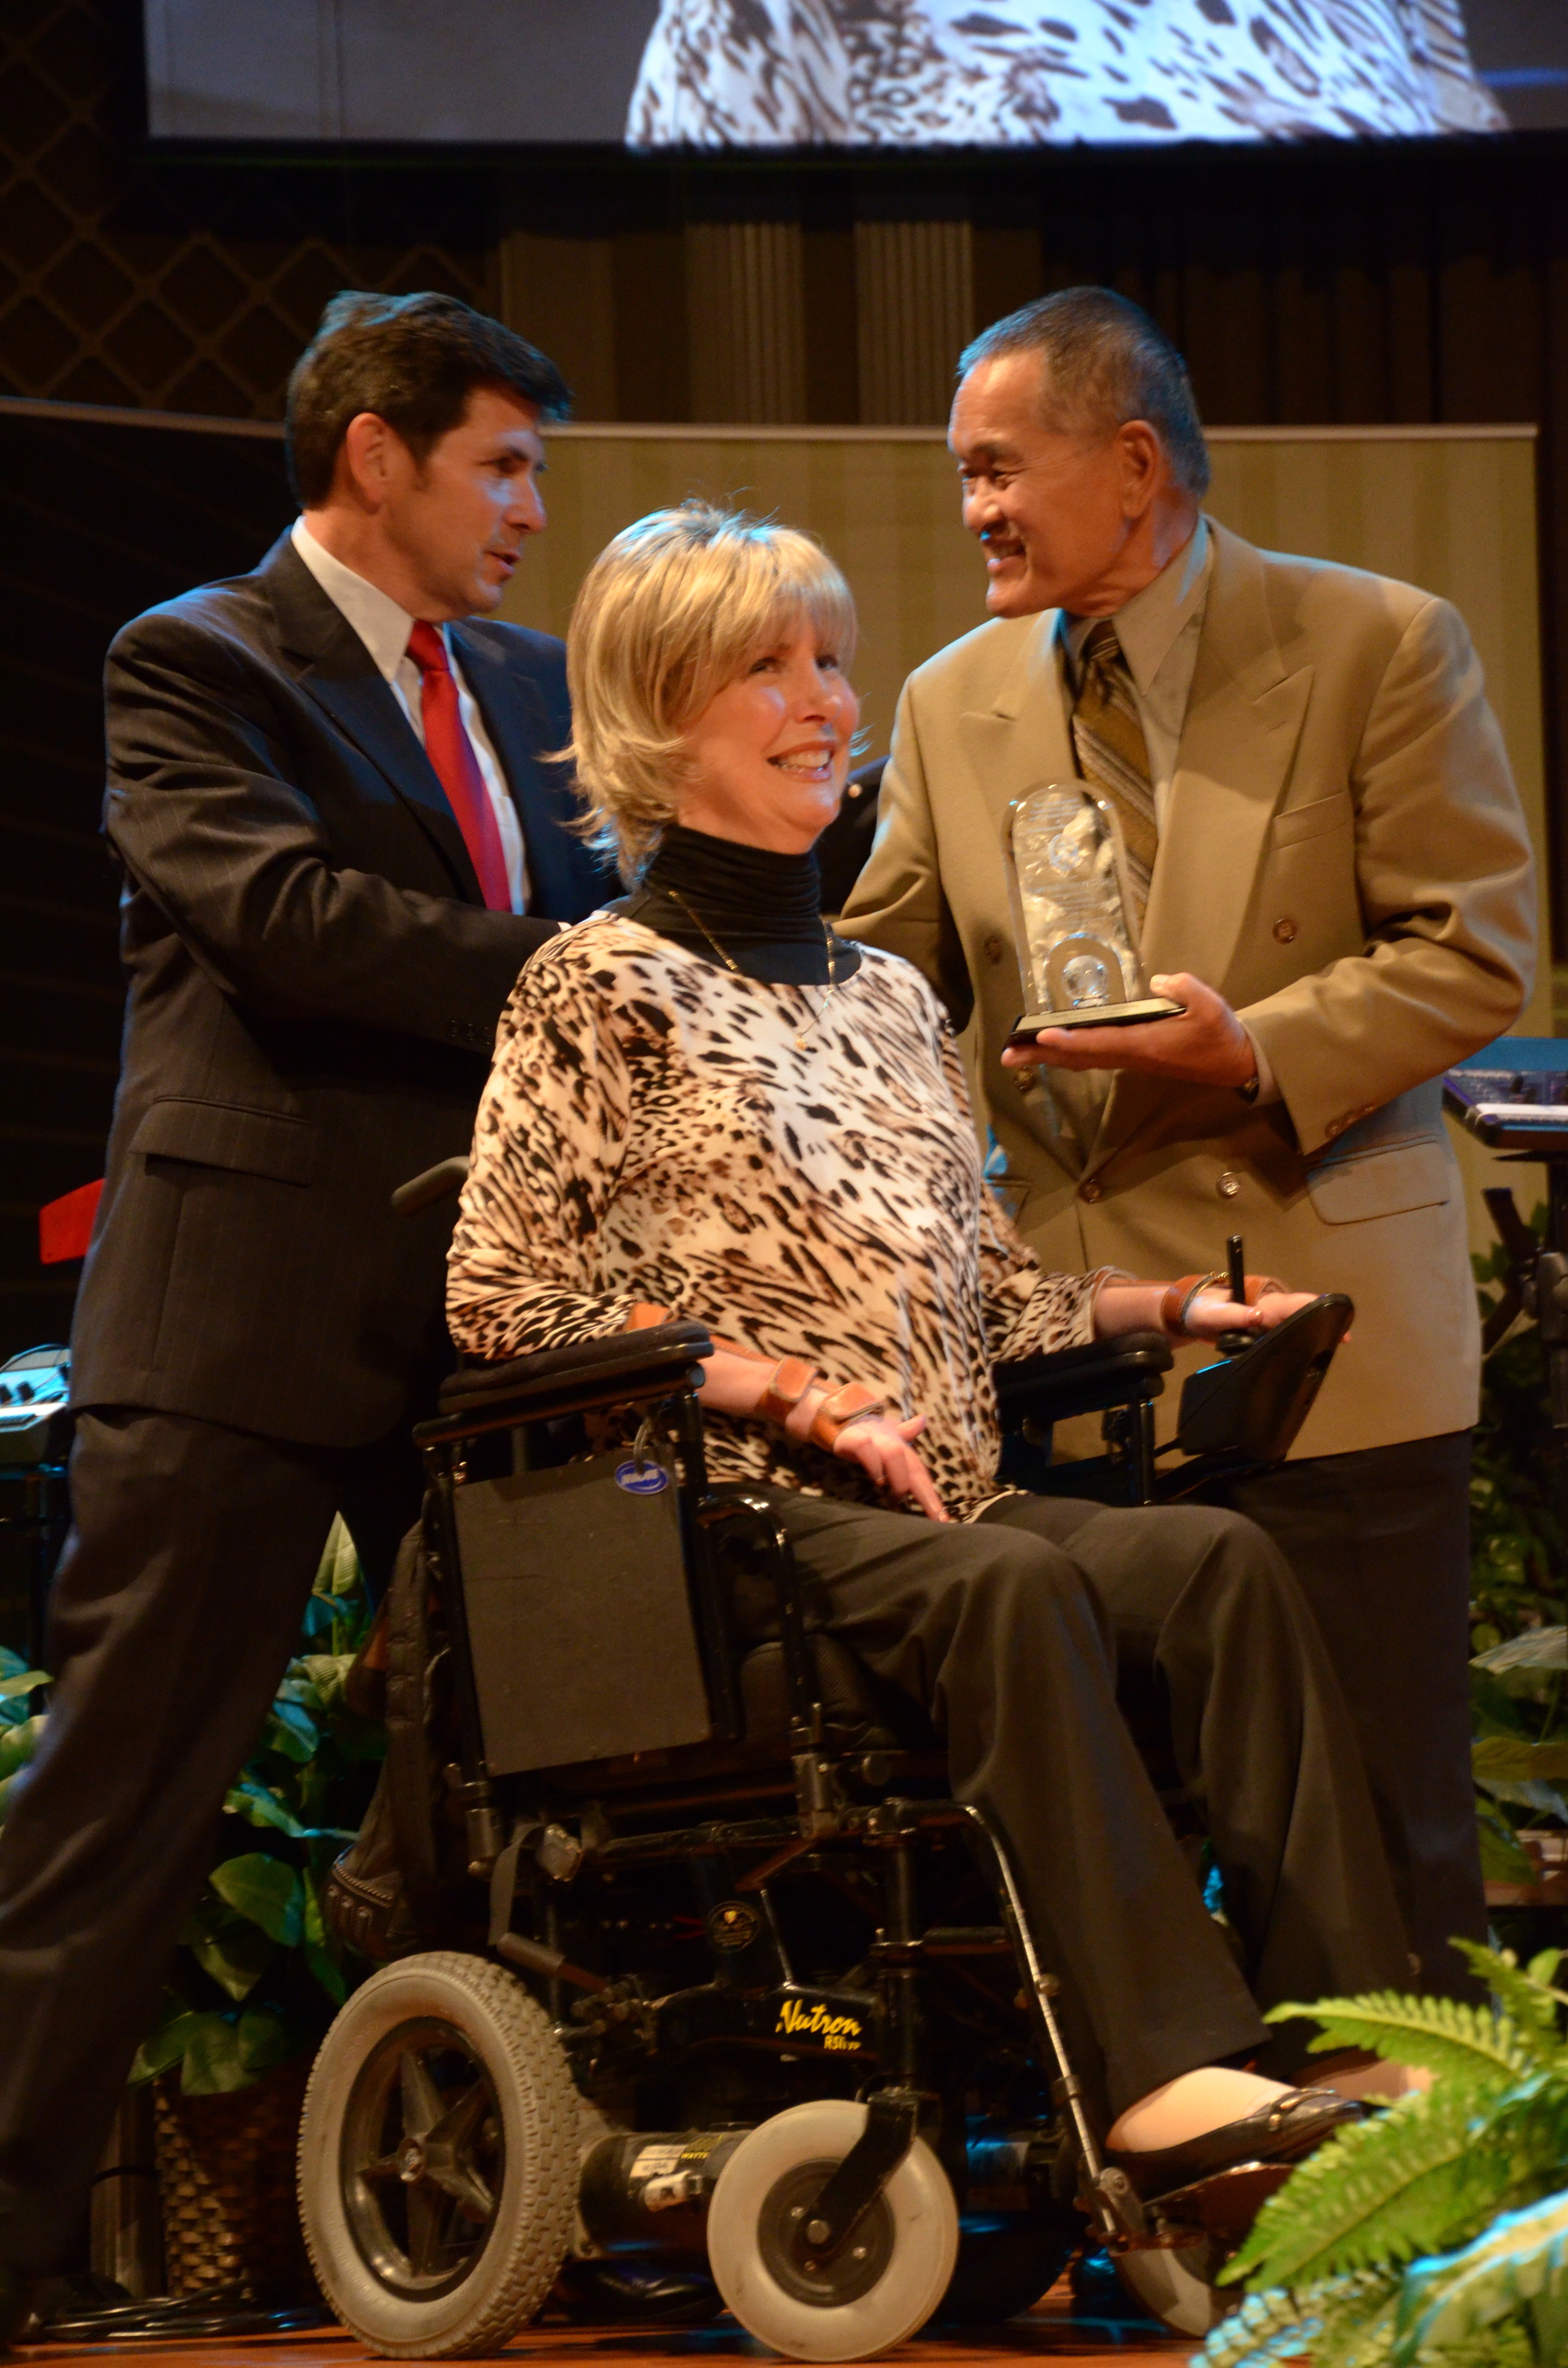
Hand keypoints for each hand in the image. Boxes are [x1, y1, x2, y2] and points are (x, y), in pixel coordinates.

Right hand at [832, 1413, 949, 1521]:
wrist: (842, 1417)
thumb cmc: (870, 1435)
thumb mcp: (890, 1440)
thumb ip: (907, 1439)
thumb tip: (923, 1421)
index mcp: (903, 1448)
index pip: (921, 1473)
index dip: (933, 1496)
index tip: (943, 1519)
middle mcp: (892, 1442)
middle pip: (914, 1468)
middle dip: (926, 1494)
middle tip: (935, 1517)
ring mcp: (873, 1439)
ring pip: (894, 1454)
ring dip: (898, 1480)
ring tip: (895, 1499)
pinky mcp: (853, 1438)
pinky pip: (865, 1447)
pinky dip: (873, 1464)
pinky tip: (877, 1480)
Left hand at [1001, 972, 1256, 1088]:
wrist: (1234, 1063)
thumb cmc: (1221, 1034)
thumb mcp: (1211, 1005)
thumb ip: (1185, 989)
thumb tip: (1159, 981)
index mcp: (1145, 1045)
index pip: (1099, 1043)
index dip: (1069, 1040)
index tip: (1041, 1034)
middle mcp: (1130, 1056)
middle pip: (1077, 1057)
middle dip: (1041, 1055)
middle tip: (1006, 1054)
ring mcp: (1129, 1059)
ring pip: (1080, 1059)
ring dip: (1047, 1056)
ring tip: (1016, 1053)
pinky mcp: (1132, 1057)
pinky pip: (1091, 1057)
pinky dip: (1066, 1053)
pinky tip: (1051, 1049)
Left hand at [1182, 1288, 1336, 1340]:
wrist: (1191, 1317)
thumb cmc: (1203, 1311)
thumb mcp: (1214, 1314)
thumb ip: (1234, 1315)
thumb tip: (1259, 1316)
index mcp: (1264, 1303)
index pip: (1296, 1302)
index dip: (1318, 1307)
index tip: (1338, 1318)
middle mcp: (1271, 1312)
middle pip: (1303, 1315)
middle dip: (1323, 1324)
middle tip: (1342, 1340)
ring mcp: (1269, 1324)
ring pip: (1296, 1327)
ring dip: (1312, 1335)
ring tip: (1329, 1350)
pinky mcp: (1264, 1336)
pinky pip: (1284, 1338)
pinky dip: (1296, 1344)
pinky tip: (1305, 1358)